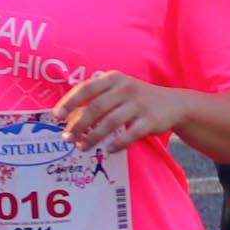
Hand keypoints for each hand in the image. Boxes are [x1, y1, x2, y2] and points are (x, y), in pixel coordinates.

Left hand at [53, 71, 181, 151]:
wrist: (172, 104)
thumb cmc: (136, 98)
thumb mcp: (118, 89)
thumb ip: (96, 97)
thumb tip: (68, 116)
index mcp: (113, 79)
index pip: (86, 88)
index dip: (70, 102)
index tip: (57, 116)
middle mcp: (125, 88)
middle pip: (96, 107)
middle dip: (79, 125)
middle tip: (67, 138)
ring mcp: (138, 104)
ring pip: (110, 122)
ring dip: (94, 137)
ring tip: (83, 147)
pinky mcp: (150, 120)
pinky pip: (130, 134)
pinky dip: (117, 144)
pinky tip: (108, 150)